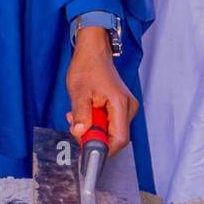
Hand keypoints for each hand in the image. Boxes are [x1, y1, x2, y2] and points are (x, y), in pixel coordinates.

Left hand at [66, 28, 137, 155]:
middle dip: (94, 138)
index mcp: (120, 104)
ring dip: (92, 130)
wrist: (93, 51)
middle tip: (75, 127)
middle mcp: (128, 107)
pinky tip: (85, 113)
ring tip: (77, 116)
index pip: (118, 139)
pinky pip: (110, 124)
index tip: (86, 152)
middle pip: (115, 138)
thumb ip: (81, 115)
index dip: (103, 149)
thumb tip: (80, 133)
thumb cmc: (87, 66)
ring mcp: (126, 107)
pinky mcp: (120, 107)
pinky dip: (96, 123)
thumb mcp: (79, 92)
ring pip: (111, 132)